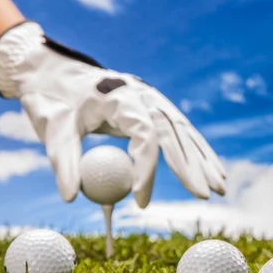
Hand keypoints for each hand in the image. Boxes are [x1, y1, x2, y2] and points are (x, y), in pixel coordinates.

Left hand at [0, 21, 226, 207]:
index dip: (146, 167)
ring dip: (203, 159)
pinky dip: (196, 151)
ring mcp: (152, 98)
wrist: (54, 72)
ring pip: (184, 131)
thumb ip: (63, 161)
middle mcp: (143, 93)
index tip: (139, 200)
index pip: (144, 133)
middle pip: (175, 131)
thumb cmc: (52, 100)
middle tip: (204, 196)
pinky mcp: (154, 106)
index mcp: (120, 94)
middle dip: (191, 166)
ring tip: (221, 187)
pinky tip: (213, 169)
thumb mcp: (52, 128)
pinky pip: (180, 130)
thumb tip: (71, 198)